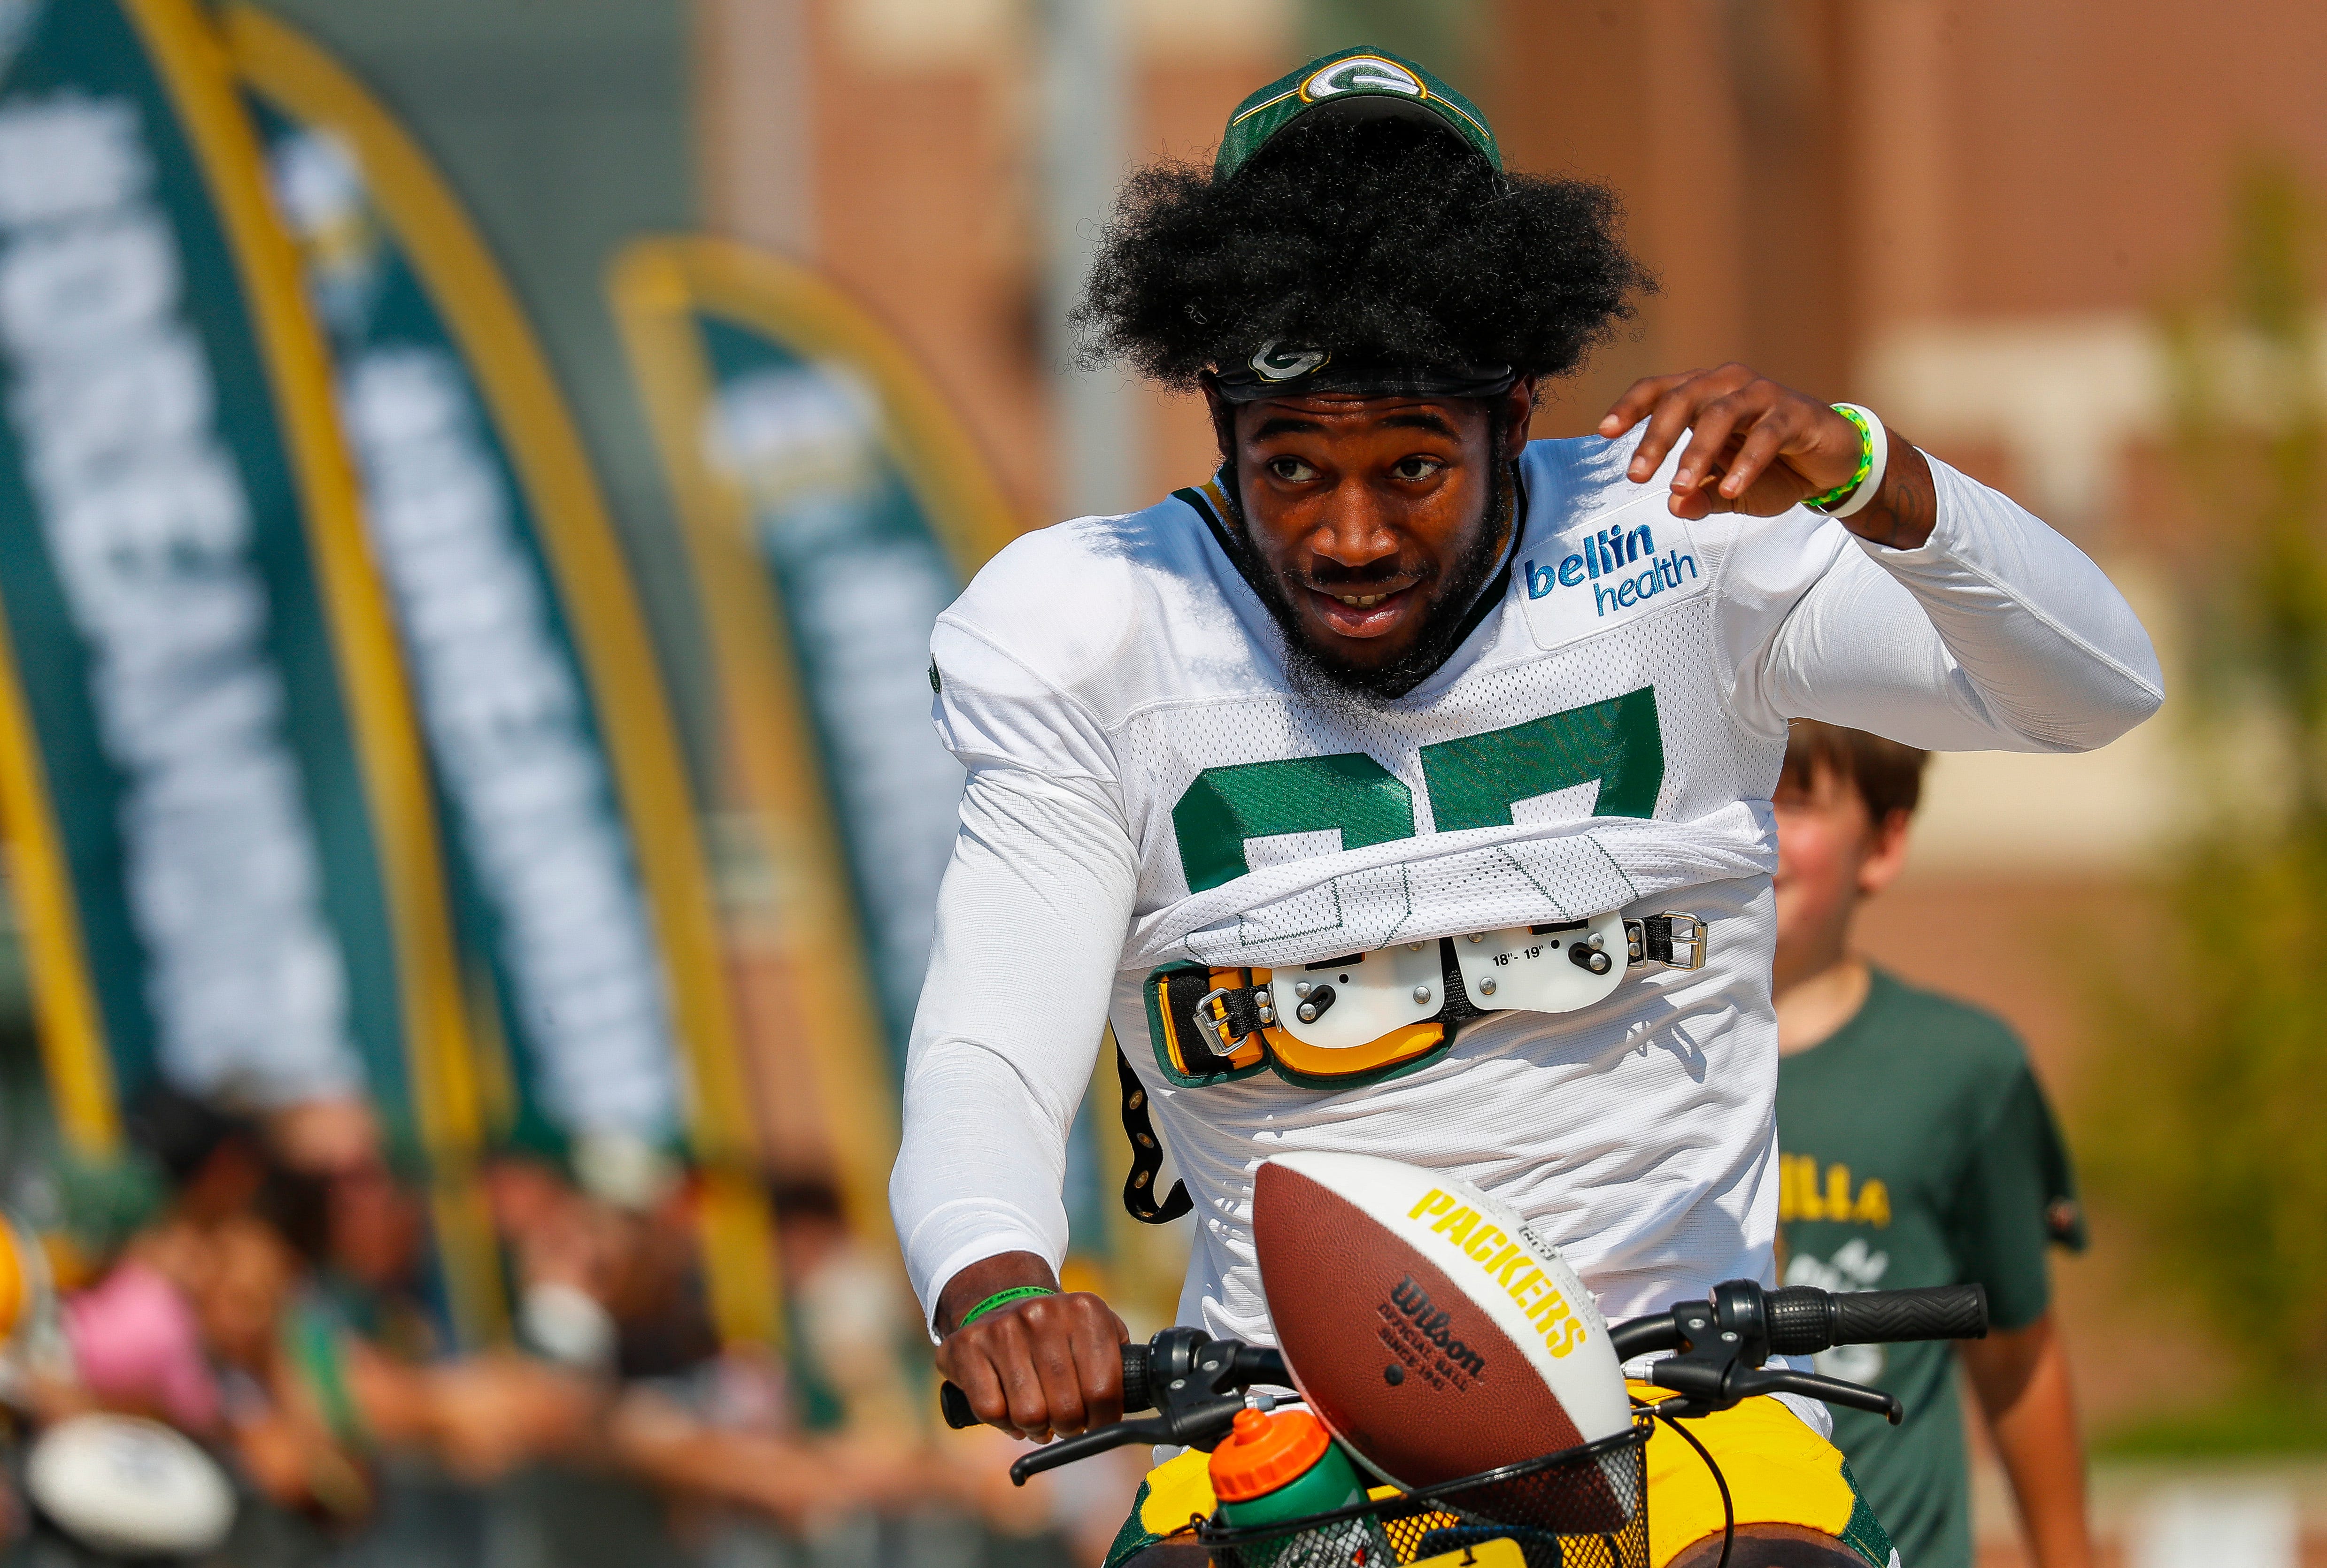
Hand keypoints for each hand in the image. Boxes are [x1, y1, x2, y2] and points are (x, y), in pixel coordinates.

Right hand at [933, 1253, 1126, 1440]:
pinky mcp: (967, 1347)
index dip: (1103, 1420)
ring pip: (1030, 1415)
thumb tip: (1141, 1396)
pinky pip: (992, 1412)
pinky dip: (1004, 1423)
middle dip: (1070, 1426)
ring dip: (1036, 1427)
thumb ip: (1121, 1360)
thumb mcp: (1096, 1330)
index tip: (1098, 1423)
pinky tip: (1010, 1409)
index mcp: (1084, 1310)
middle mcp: (1042, 1313)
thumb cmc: (1057, 1333)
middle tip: (1066, 1421)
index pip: (1104, 1389)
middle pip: (1067, 1408)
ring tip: (1038, 1414)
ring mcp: (1002, 1329)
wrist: (997, 1301)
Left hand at [1598, 364, 1934, 546]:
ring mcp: (1764, 394)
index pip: (1658, 389)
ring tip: (1680, 486)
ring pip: (1722, 414)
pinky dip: (1745, 463)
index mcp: (1703, 393)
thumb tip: (1676, 506)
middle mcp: (1729, 384)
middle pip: (1683, 398)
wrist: (1830, 464)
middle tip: (1636, 476)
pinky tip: (1730, 489)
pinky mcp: (1795, 413)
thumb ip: (1700, 496)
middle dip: (1656, 438)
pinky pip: (1766, 435)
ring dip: (1697, 452)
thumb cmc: (1769, 469)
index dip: (1630, 407)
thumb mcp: (1727, 491)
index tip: (1604, 433)